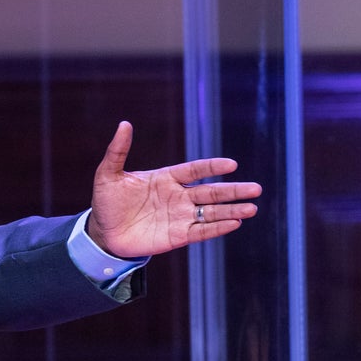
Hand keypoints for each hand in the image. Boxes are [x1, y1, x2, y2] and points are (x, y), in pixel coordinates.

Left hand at [85, 121, 261, 258]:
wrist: (103, 233)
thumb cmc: (107, 202)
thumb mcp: (108, 174)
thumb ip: (118, 151)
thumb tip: (124, 124)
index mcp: (165, 178)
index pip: (194, 170)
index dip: (212, 166)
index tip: (231, 164)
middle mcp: (178, 196)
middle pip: (211, 192)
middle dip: (233, 190)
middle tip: (256, 189)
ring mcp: (180, 217)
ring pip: (211, 212)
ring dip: (231, 210)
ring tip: (252, 208)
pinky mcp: (178, 236)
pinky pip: (201, 231)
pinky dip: (217, 228)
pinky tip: (234, 223)